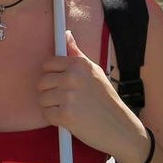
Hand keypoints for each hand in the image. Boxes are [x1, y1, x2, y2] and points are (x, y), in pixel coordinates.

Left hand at [37, 32, 139, 160]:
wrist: (120, 128)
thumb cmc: (106, 100)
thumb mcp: (95, 72)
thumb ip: (77, 54)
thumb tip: (66, 34)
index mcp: (79, 64)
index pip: (48, 64)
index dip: (52, 76)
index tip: (60, 83)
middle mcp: (72, 77)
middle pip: (42, 82)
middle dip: (49, 92)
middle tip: (65, 100)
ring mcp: (68, 96)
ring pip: (42, 99)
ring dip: (51, 106)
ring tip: (68, 109)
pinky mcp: (65, 115)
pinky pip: (46, 114)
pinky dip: (54, 119)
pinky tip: (68, 120)